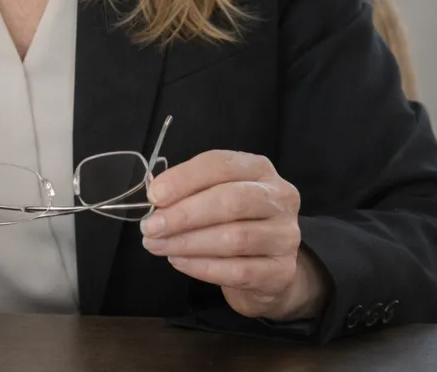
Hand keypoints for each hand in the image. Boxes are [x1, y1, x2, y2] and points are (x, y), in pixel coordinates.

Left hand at [140, 150, 328, 320]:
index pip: (220, 165)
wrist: (267, 267)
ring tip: (157, 245)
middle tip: (151, 226)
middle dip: (183, 214)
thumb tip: (156, 197)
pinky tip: (179, 261)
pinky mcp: (283, 272)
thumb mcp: (213, 193)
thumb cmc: (232, 220)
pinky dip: (202, 267)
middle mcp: (279, 198)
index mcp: (259, 169)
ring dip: (187, 242)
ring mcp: (285, 236)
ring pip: (234, 238)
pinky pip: (239, 271)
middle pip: (230, 201)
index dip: (184, 179)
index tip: (154, 195)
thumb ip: (188, 189)